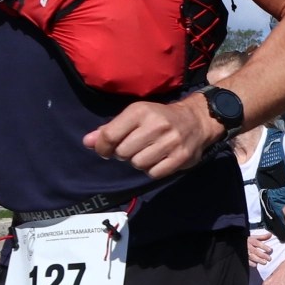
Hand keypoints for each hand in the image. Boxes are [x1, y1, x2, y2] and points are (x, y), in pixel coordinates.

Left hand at [83, 97, 221, 178]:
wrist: (196, 121)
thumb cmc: (159, 118)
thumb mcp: (134, 117)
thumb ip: (110, 129)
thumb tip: (87, 142)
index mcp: (140, 111)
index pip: (110, 135)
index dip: (102, 147)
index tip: (105, 150)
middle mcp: (156, 125)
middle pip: (123, 153)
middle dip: (123, 154)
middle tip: (132, 148)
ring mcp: (170, 142)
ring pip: (138, 164)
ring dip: (138, 162)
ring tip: (146, 153)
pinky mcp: (181, 157)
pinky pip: (154, 173)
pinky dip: (152, 170)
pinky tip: (158, 160)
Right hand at [245, 230, 274, 267]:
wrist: (238, 243)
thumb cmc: (248, 240)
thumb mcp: (255, 237)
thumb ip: (263, 237)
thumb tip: (270, 234)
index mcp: (251, 241)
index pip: (258, 243)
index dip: (264, 247)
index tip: (270, 250)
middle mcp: (248, 246)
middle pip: (255, 251)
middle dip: (263, 255)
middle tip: (269, 259)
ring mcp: (245, 252)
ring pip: (252, 256)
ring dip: (258, 260)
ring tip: (265, 263)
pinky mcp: (243, 257)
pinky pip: (247, 261)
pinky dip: (251, 263)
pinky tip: (256, 265)